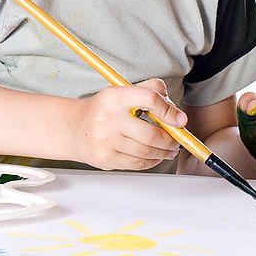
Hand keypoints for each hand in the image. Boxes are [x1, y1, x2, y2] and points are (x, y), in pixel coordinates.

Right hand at [68, 78, 185, 170]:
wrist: (75, 129)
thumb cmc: (104, 109)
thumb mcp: (123, 91)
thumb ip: (151, 90)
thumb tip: (176, 112)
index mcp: (115, 96)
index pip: (149, 99)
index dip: (169, 110)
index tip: (180, 120)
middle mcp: (108, 117)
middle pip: (151, 133)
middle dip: (171, 140)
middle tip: (178, 140)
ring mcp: (105, 140)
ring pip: (146, 152)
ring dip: (164, 152)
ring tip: (170, 149)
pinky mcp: (105, 159)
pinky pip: (137, 164)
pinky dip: (152, 161)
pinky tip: (155, 156)